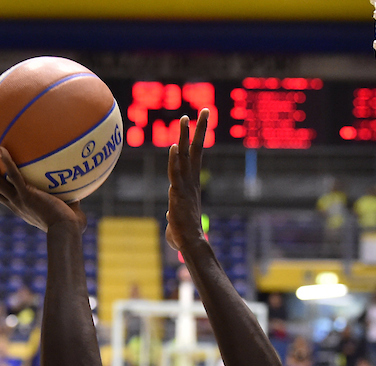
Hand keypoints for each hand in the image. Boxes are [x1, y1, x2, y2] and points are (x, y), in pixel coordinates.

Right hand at [0, 148, 84, 232]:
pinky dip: (7, 163)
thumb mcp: (70, 210)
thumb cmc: (71, 227)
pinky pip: (14, 176)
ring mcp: (19, 200)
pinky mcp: (26, 195)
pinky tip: (1, 148)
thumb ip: (72, 200)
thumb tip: (82, 189)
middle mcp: (17, 205)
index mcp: (23, 208)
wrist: (67, 232)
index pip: (4, 196)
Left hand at [165, 109, 208, 251]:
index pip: (195, 157)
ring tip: (186, 119)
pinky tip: (173, 146)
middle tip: (205, 111)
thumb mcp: (176, 223)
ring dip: (184, 137)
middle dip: (200, 130)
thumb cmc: (184, 237)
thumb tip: (171, 219)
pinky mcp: (178, 194)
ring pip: (184, 156)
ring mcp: (185, 186)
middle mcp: (191, 181)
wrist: (191, 244)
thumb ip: (173, 218)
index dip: (197, 138)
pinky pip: (175, 173)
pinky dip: (174, 159)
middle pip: (195, 150)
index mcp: (192, 184)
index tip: (201, 122)